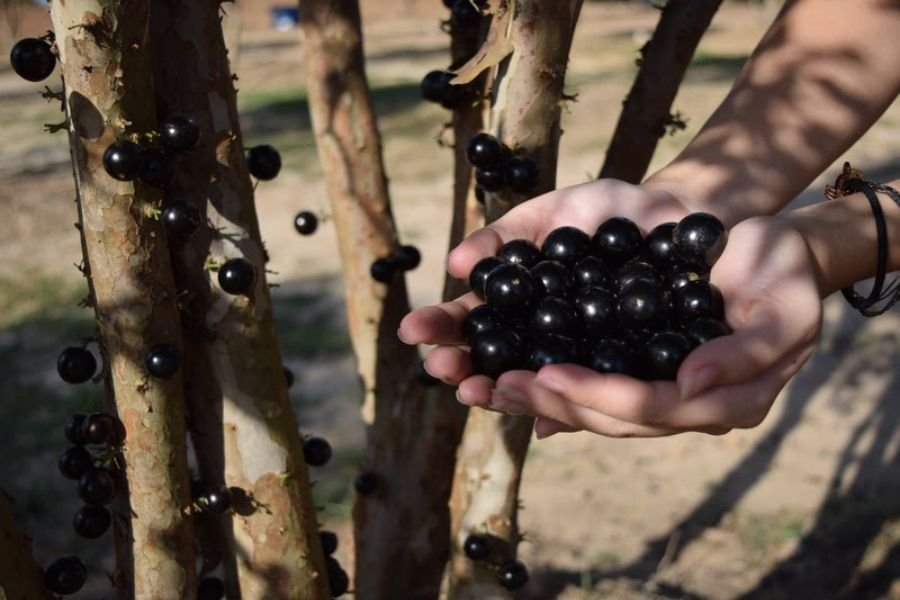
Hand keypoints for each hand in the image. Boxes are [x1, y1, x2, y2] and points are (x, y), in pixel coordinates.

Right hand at [398, 178, 699, 411]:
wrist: (683, 214)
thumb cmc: (612, 211)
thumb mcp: (551, 213)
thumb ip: (505, 234)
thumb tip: (454, 265)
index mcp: (523, 305)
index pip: (474, 322)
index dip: (445, 328)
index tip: (413, 330)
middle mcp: (547, 338)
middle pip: (496, 360)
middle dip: (463, 367)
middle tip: (438, 369)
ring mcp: (585, 359)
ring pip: (538, 386)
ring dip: (503, 393)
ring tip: (473, 392)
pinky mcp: (628, 373)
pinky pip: (597, 395)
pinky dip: (571, 407)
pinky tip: (545, 418)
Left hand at [486, 216, 824, 438]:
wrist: (770, 254)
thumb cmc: (784, 276)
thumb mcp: (786, 312)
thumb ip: (745, 354)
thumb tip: (688, 386)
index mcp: (721, 402)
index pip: (648, 409)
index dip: (596, 397)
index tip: (546, 376)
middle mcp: (683, 406)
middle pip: (608, 417)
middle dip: (549, 403)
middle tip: (491, 387)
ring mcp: (657, 387)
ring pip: (590, 407)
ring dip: (536, 398)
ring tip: (482, 385)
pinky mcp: (637, 365)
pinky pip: (589, 380)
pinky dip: (548, 380)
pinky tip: (503, 375)